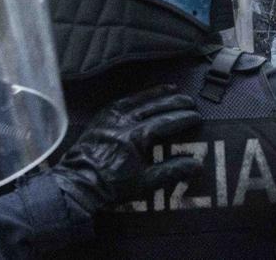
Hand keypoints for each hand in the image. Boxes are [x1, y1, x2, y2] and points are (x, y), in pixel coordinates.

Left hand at [52, 85, 202, 212]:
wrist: (78, 184)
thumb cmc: (112, 186)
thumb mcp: (145, 182)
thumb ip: (172, 170)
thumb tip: (197, 164)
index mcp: (136, 137)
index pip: (167, 122)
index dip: (184, 118)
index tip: (197, 117)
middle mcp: (125, 121)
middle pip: (156, 106)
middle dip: (176, 103)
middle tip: (190, 102)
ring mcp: (112, 116)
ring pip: (140, 99)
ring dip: (159, 93)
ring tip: (174, 90)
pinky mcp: (102, 116)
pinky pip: (124, 100)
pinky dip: (138, 95)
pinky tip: (147, 94)